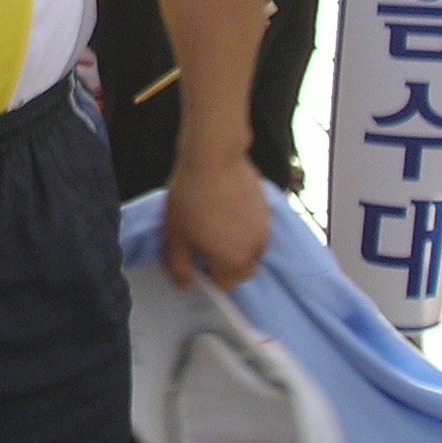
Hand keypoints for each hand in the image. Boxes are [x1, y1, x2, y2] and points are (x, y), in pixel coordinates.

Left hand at [162, 151, 266, 288]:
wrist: (213, 157)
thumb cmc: (190, 198)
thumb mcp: (174, 235)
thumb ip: (179, 266)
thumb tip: (185, 285)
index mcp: (234, 263)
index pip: (222, 285)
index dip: (205, 278)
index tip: (192, 262)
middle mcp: (255, 251)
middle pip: (239, 271)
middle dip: (222, 266)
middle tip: (200, 246)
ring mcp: (264, 230)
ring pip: (248, 250)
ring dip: (233, 246)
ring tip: (211, 224)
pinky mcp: (266, 211)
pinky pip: (254, 231)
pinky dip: (241, 229)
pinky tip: (224, 210)